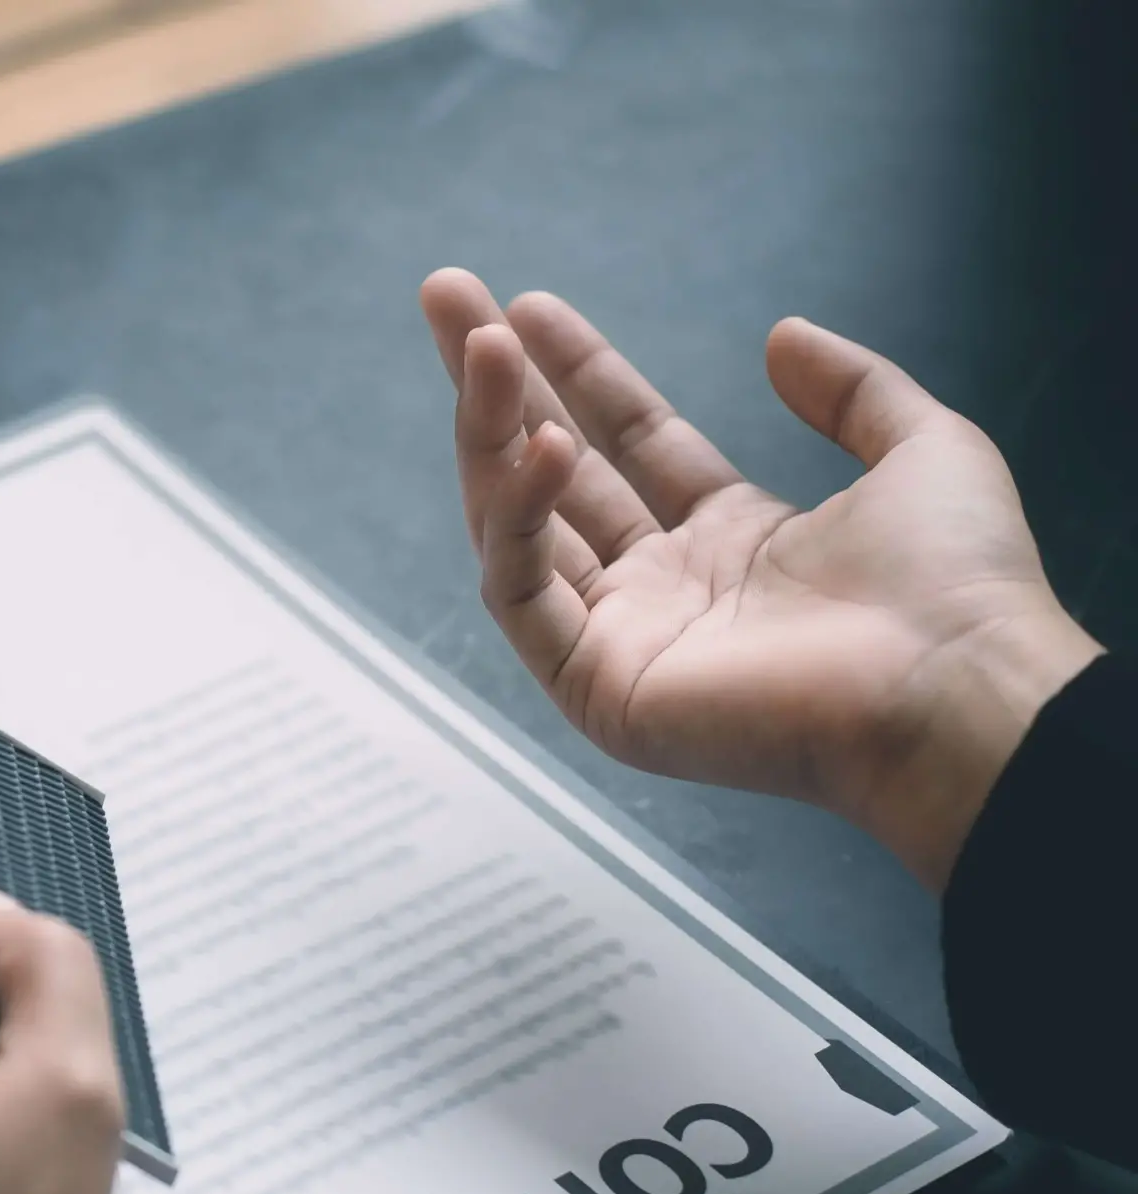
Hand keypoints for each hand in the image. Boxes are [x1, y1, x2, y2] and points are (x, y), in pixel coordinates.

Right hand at [419, 269, 1100, 889]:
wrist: (956, 689)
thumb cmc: (958, 587)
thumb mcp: (924, 450)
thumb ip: (854, 389)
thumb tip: (781, 335)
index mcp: (733, 544)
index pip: (627, 445)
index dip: (578, 371)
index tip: (527, 305)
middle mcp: (664, 590)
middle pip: (549, 473)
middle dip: (493, 387)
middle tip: (445, 294)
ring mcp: (621, 640)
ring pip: (515, 525)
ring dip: (488, 431)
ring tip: (481, 345)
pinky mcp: (594, 685)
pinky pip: (524, 592)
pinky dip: (518, 518)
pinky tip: (544, 445)